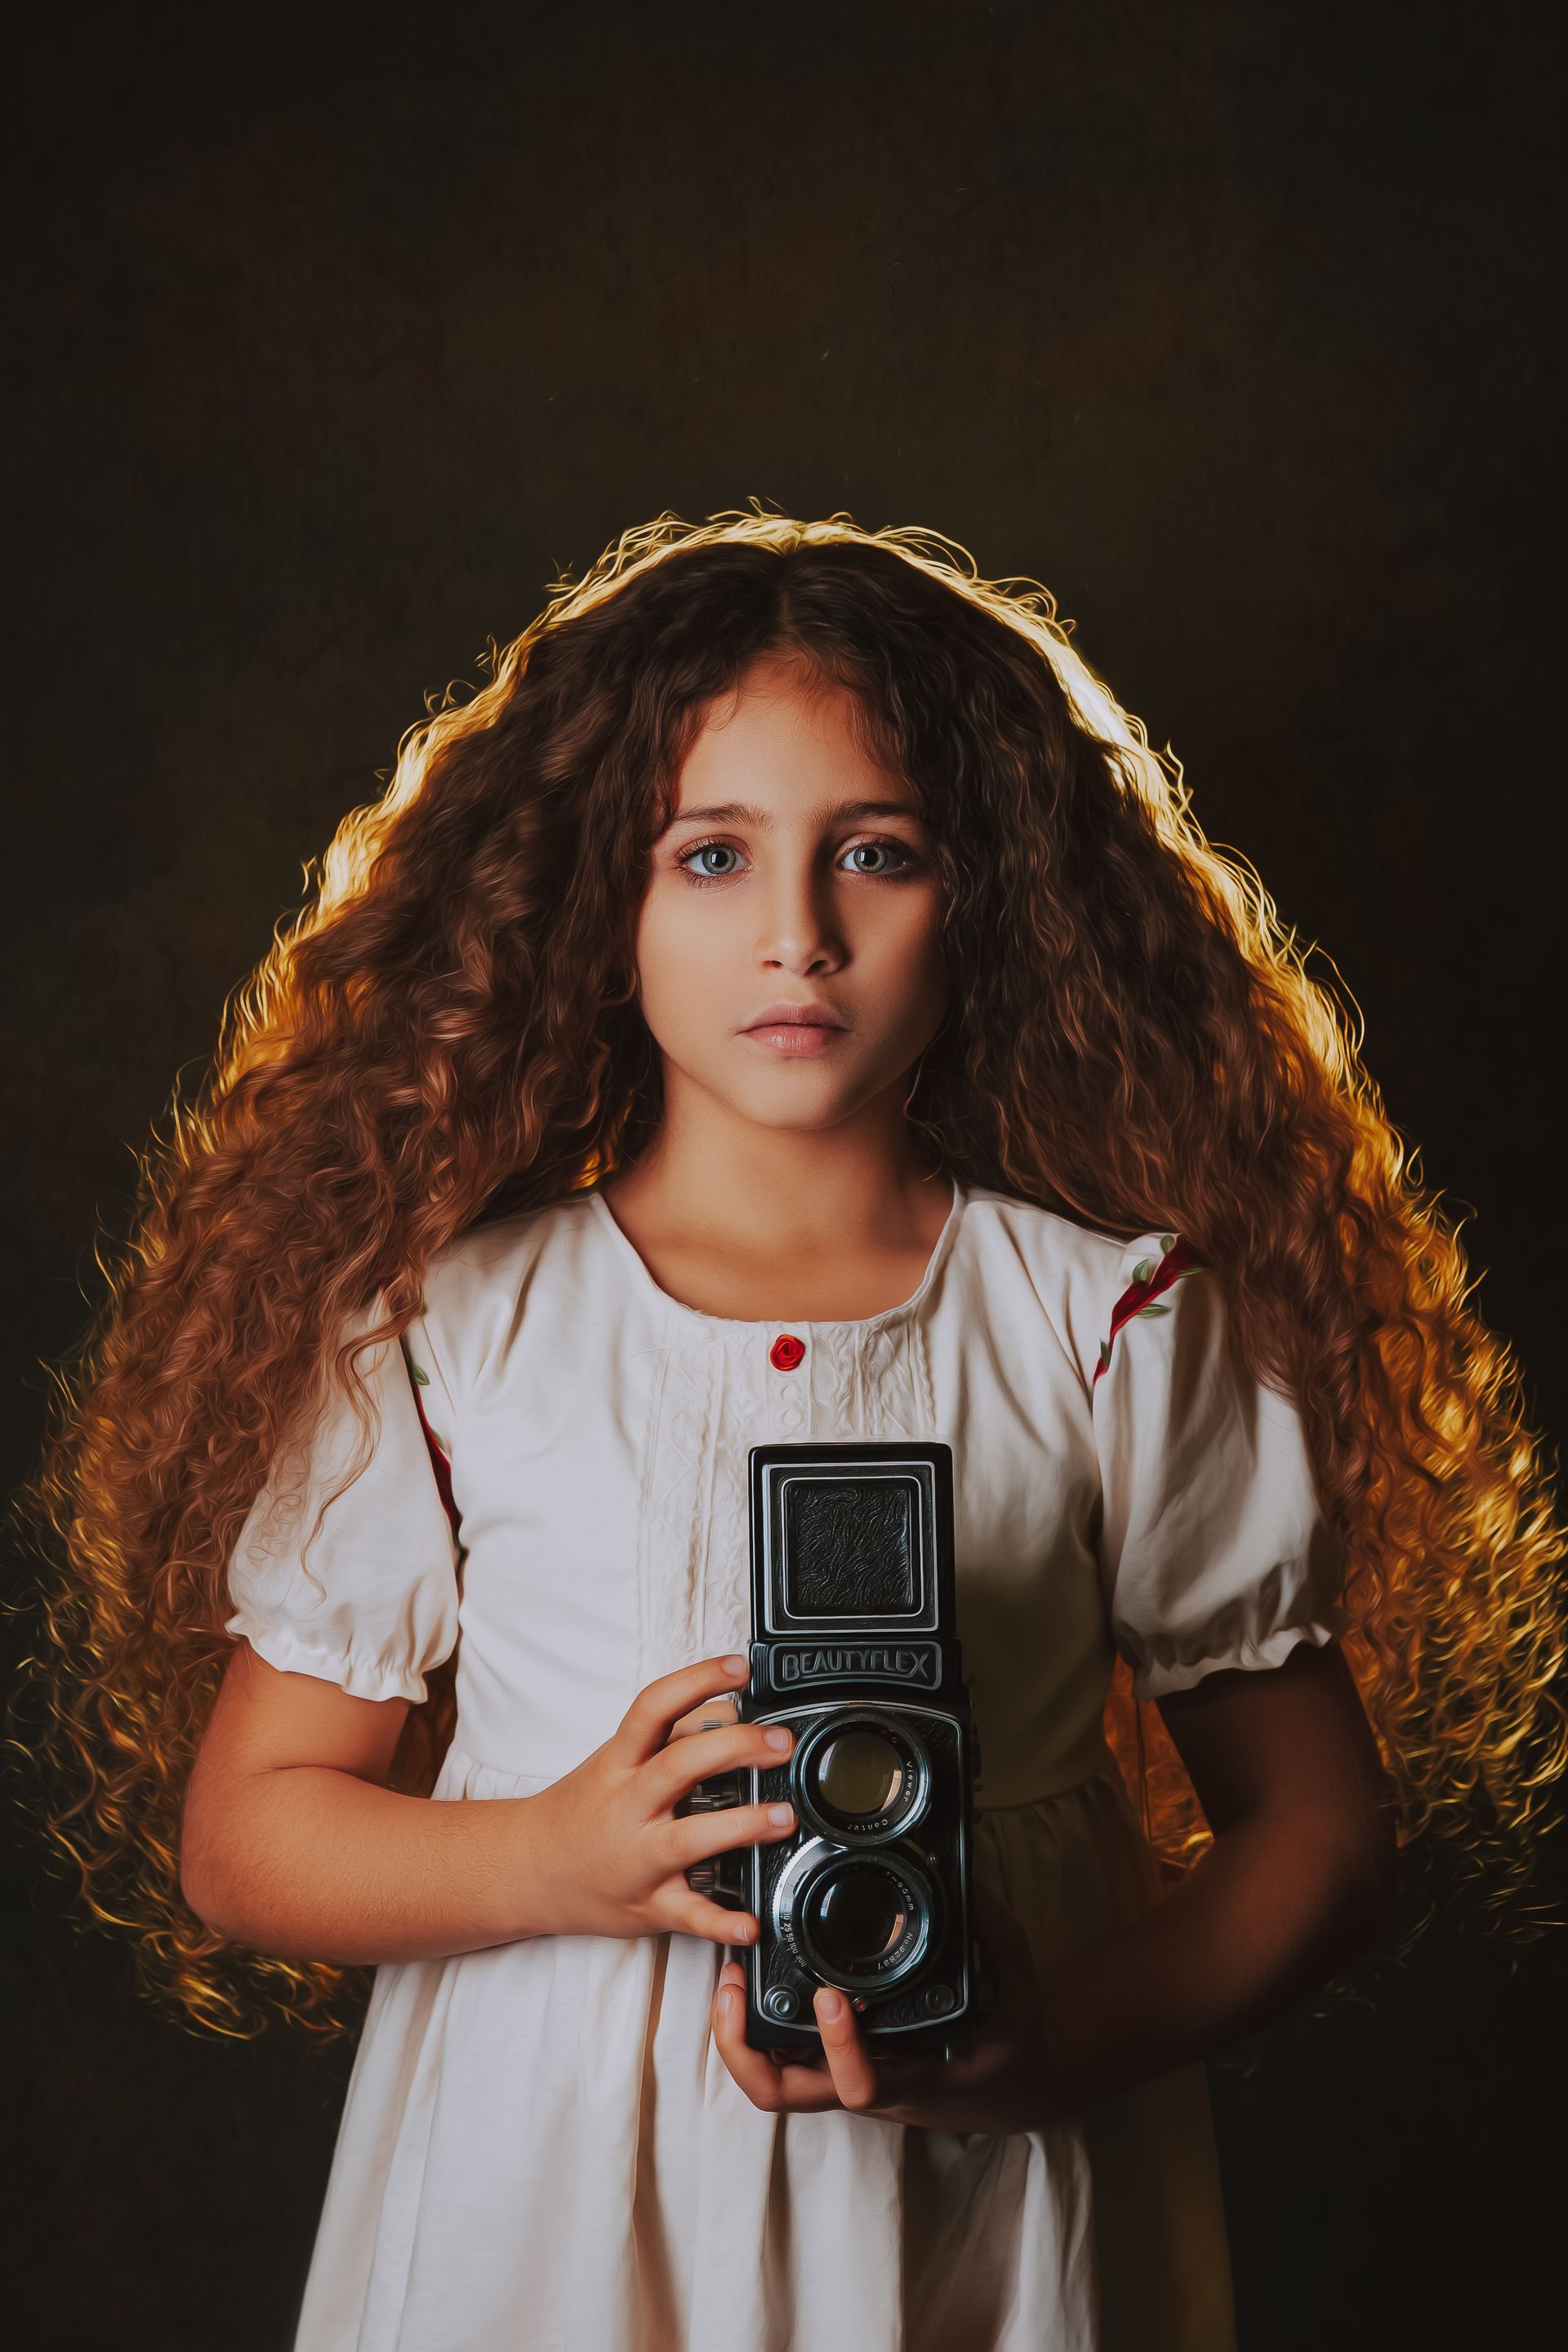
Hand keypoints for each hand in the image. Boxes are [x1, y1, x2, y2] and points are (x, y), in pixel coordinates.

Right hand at [522, 1653, 797, 1943]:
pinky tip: (751, 1923)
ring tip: (783, 1817)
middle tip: (780, 1743)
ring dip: (740, 1826)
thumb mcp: (615, 1761)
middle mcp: (626, 1807)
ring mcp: (636, 1859)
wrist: (526, 1870)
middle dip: (735, 1748)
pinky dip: (721, 1922)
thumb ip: (668, 1736)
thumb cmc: (581, 1809)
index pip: (654, 1708)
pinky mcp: (648, 1905)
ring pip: (687, 1839)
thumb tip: (728, 1708)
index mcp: (618, 1763)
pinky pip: (687, 1916)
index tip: (738, 1668)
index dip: (697, 1681)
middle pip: (679, 1766)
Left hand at [710, 1878, 1061, 2133]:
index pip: (862, 2084)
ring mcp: (848, 2077)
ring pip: (774, 2080)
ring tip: (731, 1975)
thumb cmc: (1009, 2048)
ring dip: (740, 2035)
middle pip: (784, 2096)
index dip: (838, 2049)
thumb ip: (994, 1933)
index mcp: (916, 2078)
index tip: (831, 1997)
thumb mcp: (1018, 1991)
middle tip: (733, 1986)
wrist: (1008, 2094)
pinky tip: (753, 1979)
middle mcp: (871, 2085)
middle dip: (744, 2048)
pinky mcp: (840, 2065)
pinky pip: (786, 2056)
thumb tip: (966, 1881)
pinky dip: (757, 2025)